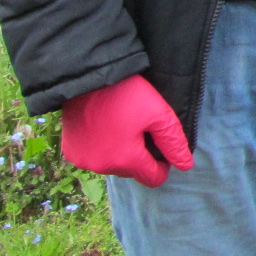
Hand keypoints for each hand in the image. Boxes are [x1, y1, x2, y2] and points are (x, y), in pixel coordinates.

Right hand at [60, 74, 192, 187]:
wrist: (88, 77)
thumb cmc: (126, 94)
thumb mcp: (158, 113)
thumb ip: (173, 142)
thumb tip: (186, 166)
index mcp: (126, 159)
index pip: (152, 178)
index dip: (163, 164)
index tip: (162, 145)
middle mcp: (102, 167)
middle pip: (132, 171)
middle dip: (140, 156)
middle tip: (140, 128)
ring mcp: (83, 161)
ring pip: (111, 165)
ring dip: (119, 152)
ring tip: (121, 126)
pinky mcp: (70, 152)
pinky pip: (93, 157)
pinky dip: (101, 148)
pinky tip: (104, 128)